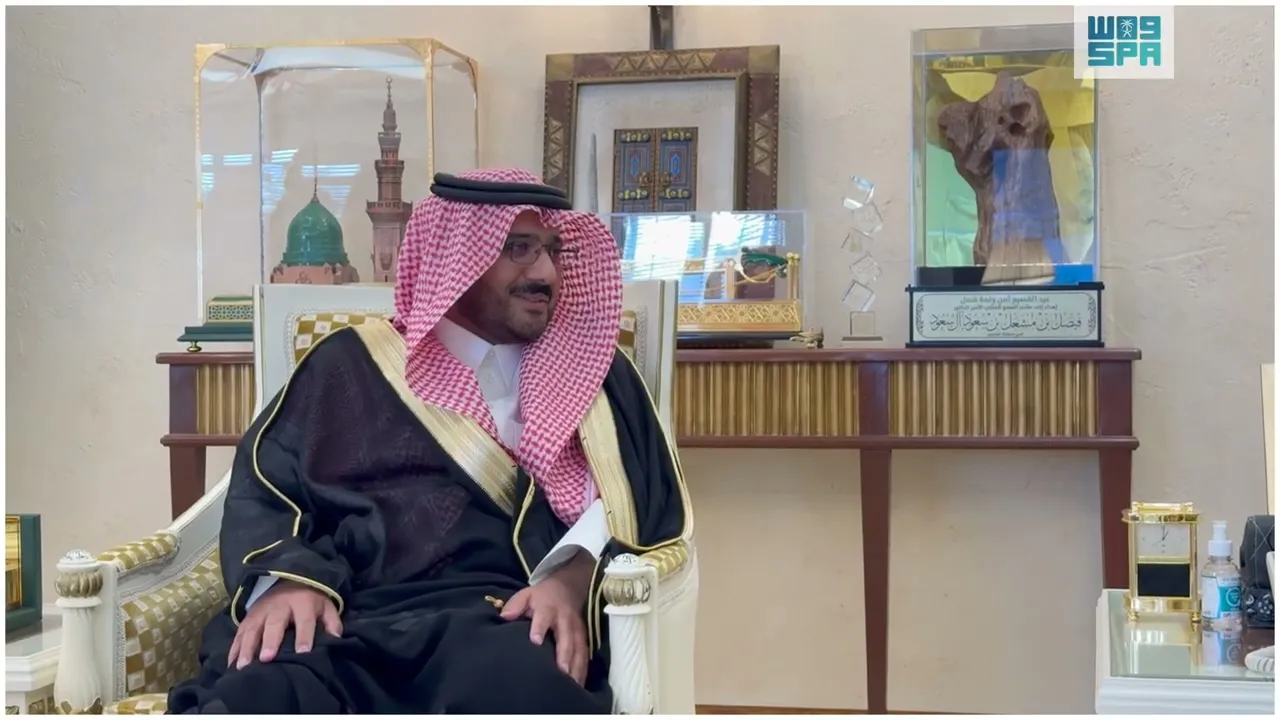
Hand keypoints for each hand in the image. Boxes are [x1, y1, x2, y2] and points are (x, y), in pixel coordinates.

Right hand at [228, 581, 341, 669]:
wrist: (290, 578)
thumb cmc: (310, 599)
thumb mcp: (326, 606)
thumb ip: (332, 622)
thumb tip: (335, 640)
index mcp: (302, 603)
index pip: (305, 620)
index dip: (304, 636)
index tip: (303, 652)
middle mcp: (280, 605)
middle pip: (274, 623)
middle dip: (270, 641)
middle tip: (267, 659)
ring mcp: (261, 610)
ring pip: (253, 628)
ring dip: (247, 647)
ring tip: (244, 666)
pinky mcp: (248, 616)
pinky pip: (240, 632)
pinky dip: (234, 648)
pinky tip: (232, 664)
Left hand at [500, 553, 593, 684]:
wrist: (567, 588)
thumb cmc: (541, 597)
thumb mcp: (526, 595)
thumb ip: (515, 605)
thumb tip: (504, 617)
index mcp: (548, 608)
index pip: (543, 618)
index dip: (539, 629)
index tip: (535, 642)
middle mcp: (565, 620)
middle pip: (566, 638)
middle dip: (564, 655)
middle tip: (561, 672)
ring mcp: (576, 629)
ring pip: (578, 649)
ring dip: (576, 666)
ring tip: (571, 684)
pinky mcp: (583, 637)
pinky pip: (585, 655)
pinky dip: (583, 670)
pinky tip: (578, 685)